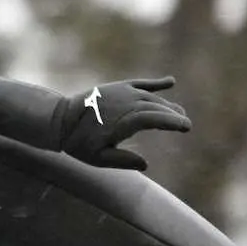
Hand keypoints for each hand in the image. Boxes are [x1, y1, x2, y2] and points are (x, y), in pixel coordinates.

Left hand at [58, 76, 190, 169]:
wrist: (60, 119)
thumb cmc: (79, 143)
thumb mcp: (98, 159)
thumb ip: (122, 161)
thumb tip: (145, 164)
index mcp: (124, 121)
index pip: (156, 119)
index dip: (172, 122)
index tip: (186, 127)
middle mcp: (126, 103)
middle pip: (157, 107)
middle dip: (173, 115)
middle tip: (185, 124)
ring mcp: (122, 93)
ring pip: (151, 97)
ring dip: (167, 105)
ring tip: (179, 113)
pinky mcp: (117, 87)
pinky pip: (140, 83)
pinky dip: (156, 83)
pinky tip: (171, 81)